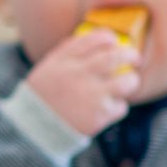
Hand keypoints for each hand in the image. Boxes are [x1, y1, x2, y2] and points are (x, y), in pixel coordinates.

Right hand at [26, 29, 141, 136]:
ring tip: (127, 83)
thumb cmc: (42, 96)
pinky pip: (121, 106)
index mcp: (64, 61)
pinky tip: (107, 108)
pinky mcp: (99, 115)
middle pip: (115, 57)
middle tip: (135, 59)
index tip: (114, 42)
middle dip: (130, 55)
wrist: (32, 129)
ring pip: (127, 81)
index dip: (109, 38)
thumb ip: (66, 52)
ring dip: (131, 81)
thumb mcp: (47, 68)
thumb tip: (94, 40)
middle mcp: (78, 74)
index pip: (94, 39)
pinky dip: (117, 107)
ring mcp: (91, 94)